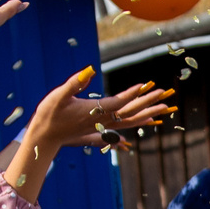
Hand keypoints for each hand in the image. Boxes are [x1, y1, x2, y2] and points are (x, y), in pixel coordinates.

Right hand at [22, 67, 175, 152]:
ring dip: (147, 113)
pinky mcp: (100, 129)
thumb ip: (74, 83)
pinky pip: (124, 126)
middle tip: (165, 94)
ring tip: (163, 108)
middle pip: (129, 112)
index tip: (145, 85)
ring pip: (129, 121)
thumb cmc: (49, 115)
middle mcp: (100, 121)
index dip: (131, 94)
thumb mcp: (58, 95)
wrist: (44, 137)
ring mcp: (101, 127)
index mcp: (92, 112)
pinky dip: (137, 122)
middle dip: (147, 103)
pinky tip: (148, 120)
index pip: (117, 102)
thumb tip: (89, 70)